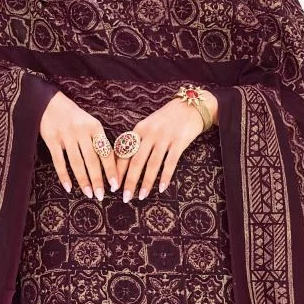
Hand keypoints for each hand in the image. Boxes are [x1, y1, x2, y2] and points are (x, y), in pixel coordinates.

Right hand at [38, 90, 119, 199]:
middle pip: (92, 160)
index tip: (115, 184)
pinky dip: (64, 176)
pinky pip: (59, 162)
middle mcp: (81, 131)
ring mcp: (66, 135)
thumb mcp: (90, 123)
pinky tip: (69, 188)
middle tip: (101, 195)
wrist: (49, 102)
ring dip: (83, 180)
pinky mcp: (52, 139)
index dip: (111, 169)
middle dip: (98, 180)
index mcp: (95, 127)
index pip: (106, 152)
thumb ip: (98, 141)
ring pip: (77, 163)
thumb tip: (109, 166)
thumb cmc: (74, 117)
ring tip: (88, 194)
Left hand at [117, 88, 217, 202]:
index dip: (118, 170)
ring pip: (152, 164)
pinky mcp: (179, 142)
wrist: (190, 106)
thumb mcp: (148, 125)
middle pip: (136, 161)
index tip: (113, 185)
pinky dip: (165, 177)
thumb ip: (138, 141)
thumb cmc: (167, 118)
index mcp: (139, 129)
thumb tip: (125, 162)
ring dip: (146, 183)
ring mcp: (165, 138)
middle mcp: (150, 134)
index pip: (125, 152)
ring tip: (141, 196)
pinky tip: (162, 188)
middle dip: (129, 181)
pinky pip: (170, 163)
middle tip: (125, 197)